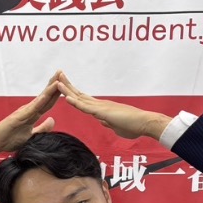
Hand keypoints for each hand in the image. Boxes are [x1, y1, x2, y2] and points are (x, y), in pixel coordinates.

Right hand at [0, 72, 61, 159]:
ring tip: (57, 79)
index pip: (48, 102)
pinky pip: (30, 110)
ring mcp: (23, 113)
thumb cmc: (9, 139)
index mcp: (32, 114)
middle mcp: (28, 110)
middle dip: (54, 85)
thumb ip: (42, 128)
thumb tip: (53, 120)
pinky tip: (46, 96)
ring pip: (39, 100)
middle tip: (62, 72)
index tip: (66, 83)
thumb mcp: (31, 136)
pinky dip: (38, 102)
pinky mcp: (17, 118)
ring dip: (49, 89)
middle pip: (45, 96)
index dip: (57, 93)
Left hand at [55, 73, 170, 139]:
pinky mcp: (103, 112)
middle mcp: (100, 104)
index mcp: (102, 108)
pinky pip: (86, 107)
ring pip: (80, 98)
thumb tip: (102, 121)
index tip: (63, 88)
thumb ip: (108, 122)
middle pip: (79, 94)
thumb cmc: (133, 126)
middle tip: (57, 76)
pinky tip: (66, 97)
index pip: (83, 100)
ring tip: (57, 82)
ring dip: (67, 90)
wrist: (145, 124)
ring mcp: (101, 107)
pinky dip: (75, 102)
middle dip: (67, 86)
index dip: (73, 94)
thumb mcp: (116, 126)